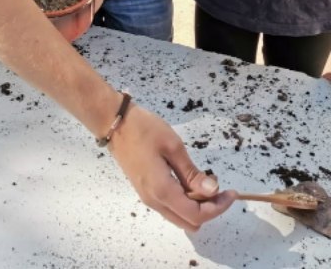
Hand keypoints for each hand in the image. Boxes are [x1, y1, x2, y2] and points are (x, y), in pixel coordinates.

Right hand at [109, 105, 235, 228]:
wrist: (114, 123)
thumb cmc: (144, 129)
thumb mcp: (172, 146)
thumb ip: (192, 172)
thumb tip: (212, 190)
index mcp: (163, 190)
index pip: (196, 214)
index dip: (217, 208)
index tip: (231, 193)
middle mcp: (154, 200)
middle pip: (189, 222)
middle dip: (209, 210)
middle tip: (219, 188)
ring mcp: (148, 197)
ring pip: (179, 216)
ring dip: (196, 205)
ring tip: (206, 182)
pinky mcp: (145, 190)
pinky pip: (170, 206)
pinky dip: (185, 200)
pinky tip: (189, 180)